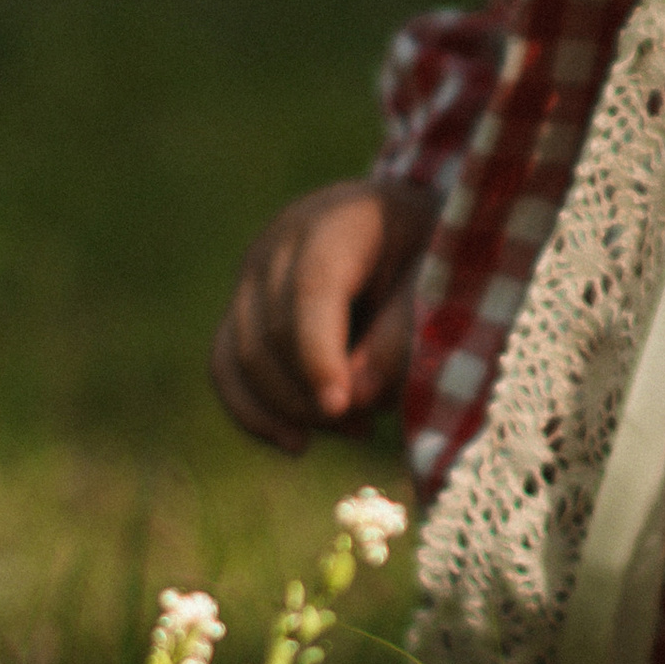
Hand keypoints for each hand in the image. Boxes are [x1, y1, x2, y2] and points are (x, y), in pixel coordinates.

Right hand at [210, 176, 435, 456]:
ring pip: (241, 357)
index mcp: (339, 220)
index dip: (319, 352)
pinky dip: (254, 412)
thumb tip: (355, 396)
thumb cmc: (434, 253)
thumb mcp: (439, 282)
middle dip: (313, 395)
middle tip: (368, 423)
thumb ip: (402, 334)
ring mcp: (253, 274)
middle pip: (272, 332)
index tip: (340, 406)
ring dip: (291, 410)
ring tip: (356, 429)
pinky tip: (296, 443)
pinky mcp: (242, 307)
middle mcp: (280, 241)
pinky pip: (225, 366)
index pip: (310, 288)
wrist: (409, 226)